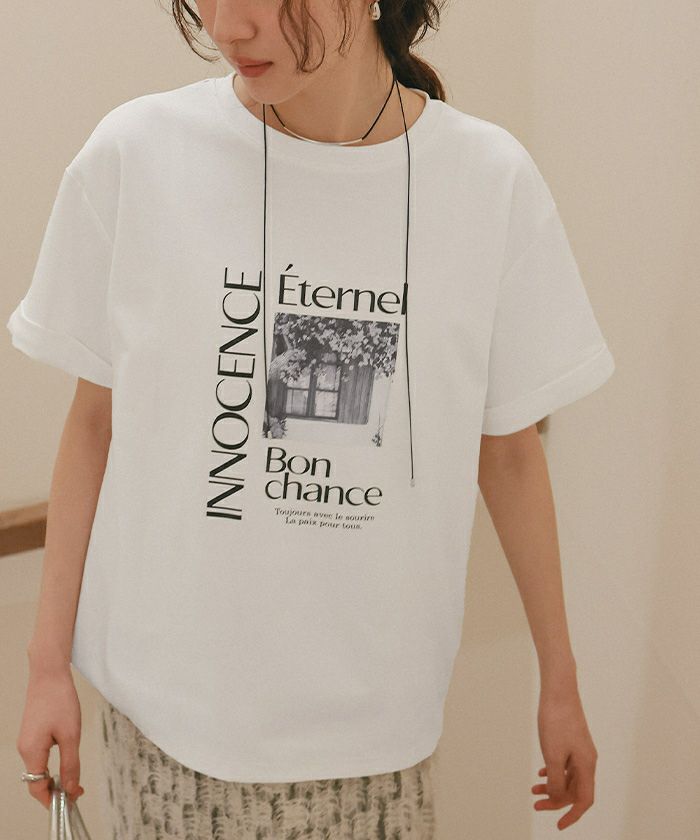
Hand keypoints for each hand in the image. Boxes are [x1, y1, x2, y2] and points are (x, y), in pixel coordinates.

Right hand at [16, 664, 85, 809]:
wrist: (49, 673)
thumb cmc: (59, 700)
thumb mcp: (71, 734)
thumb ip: (70, 764)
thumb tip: (71, 788)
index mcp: (31, 751)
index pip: (37, 787)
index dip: (52, 799)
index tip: (70, 802)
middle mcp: (25, 748)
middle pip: (36, 779)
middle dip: (55, 789)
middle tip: (77, 790)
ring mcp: (27, 740)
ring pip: (39, 767)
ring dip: (54, 776)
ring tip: (74, 778)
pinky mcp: (32, 732)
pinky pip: (40, 755)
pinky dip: (52, 763)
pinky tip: (66, 759)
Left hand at [532, 687, 597, 829]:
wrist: (558, 689)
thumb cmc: (555, 720)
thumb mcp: (552, 754)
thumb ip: (556, 780)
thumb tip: (557, 798)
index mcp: (586, 765)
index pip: (584, 800)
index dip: (572, 815)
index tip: (559, 825)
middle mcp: (587, 759)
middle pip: (575, 790)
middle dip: (556, 800)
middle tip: (535, 803)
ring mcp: (580, 749)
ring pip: (569, 777)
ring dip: (552, 785)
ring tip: (533, 789)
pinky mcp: (572, 740)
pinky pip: (566, 764)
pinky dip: (554, 772)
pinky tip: (541, 772)